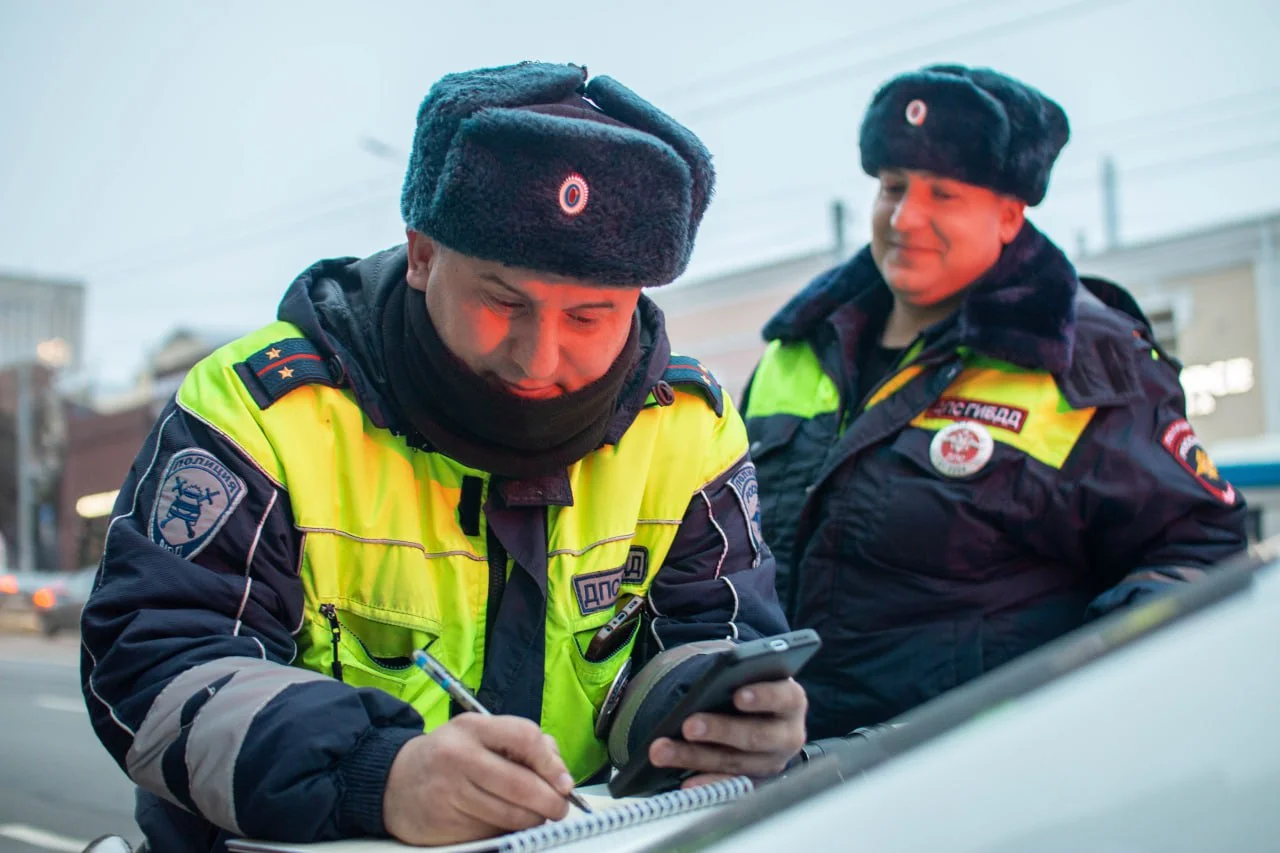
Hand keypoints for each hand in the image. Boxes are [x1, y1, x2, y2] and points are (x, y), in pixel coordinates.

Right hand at [382, 714, 575, 844]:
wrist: (394, 782)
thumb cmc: (448, 756)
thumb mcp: (479, 734)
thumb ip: (521, 743)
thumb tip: (559, 773)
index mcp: (472, 728)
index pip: (525, 737)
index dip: (551, 763)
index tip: (564, 781)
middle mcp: (459, 758)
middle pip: (522, 785)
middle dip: (551, 802)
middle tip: (560, 807)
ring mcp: (451, 794)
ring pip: (511, 816)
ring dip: (534, 821)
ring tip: (536, 816)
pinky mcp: (447, 825)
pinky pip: (492, 833)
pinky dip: (508, 832)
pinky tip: (504, 822)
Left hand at [647, 678, 807, 786]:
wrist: (756, 709)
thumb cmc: (749, 684)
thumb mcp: (749, 675)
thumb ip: (735, 678)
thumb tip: (704, 686)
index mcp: (791, 699)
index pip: (784, 697)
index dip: (763, 696)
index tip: (737, 695)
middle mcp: (788, 734)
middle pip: (756, 735)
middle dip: (720, 730)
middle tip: (688, 725)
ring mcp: (772, 762)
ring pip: (734, 762)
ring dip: (695, 757)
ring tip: (663, 750)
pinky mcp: (755, 782)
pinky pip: (730, 786)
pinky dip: (707, 783)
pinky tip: (684, 782)